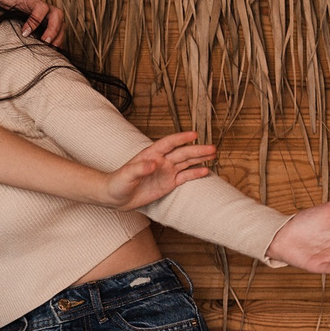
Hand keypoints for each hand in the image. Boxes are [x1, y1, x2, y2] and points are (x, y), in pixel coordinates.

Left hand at [0, 0, 67, 45]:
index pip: (40, 6)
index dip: (36, 20)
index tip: (25, 34)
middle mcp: (35, 4)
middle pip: (55, 13)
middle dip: (54, 29)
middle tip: (45, 43)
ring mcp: (40, 13)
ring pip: (59, 21)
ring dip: (57, 36)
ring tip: (50, 50)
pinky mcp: (41, 22)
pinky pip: (55, 29)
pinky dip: (55, 39)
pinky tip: (48, 51)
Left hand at [98, 132, 215, 208]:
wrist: (115, 196)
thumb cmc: (118, 183)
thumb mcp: (127, 175)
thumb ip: (140, 168)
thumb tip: (154, 163)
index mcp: (151, 154)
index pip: (169, 143)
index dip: (181, 138)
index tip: (194, 134)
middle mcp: (161, 160)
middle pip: (182, 153)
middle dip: (197, 150)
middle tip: (212, 148)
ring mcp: (166, 171)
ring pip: (186, 162)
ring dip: (199, 158)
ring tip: (213, 154)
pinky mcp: (168, 183)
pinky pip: (184, 177)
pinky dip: (195, 174)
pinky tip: (206, 171)